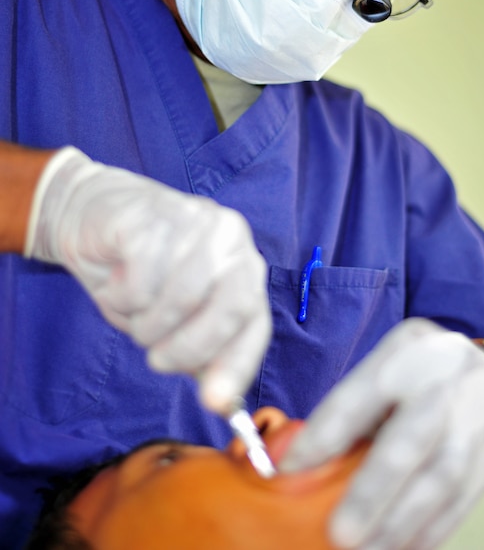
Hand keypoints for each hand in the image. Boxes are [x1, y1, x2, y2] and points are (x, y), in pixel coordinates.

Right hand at [25, 147, 270, 412]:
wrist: (95, 215)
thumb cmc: (140, 272)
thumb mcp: (174, 320)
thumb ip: (201, 354)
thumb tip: (221, 401)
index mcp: (244, 265)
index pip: (255, 322)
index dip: (236, 366)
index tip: (213, 403)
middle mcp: (231, 239)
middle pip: (230, 307)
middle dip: (188, 348)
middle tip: (156, 358)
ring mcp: (197, 221)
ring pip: (182, 297)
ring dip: (147, 324)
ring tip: (134, 314)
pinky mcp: (156, 214)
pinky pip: (143, 278)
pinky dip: (122, 297)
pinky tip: (116, 284)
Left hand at [280, 318, 483, 549]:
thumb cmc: (419, 373)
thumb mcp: (383, 368)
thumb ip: (349, 409)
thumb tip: (300, 461)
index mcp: (406, 354)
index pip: (361, 395)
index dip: (326, 433)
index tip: (291, 469)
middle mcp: (445, 385)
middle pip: (409, 441)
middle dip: (373, 492)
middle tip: (340, 534)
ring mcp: (477, 422)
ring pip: (441, 480)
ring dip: (401, 524)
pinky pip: (463, 501)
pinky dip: (432, 531)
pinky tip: (403, 548)